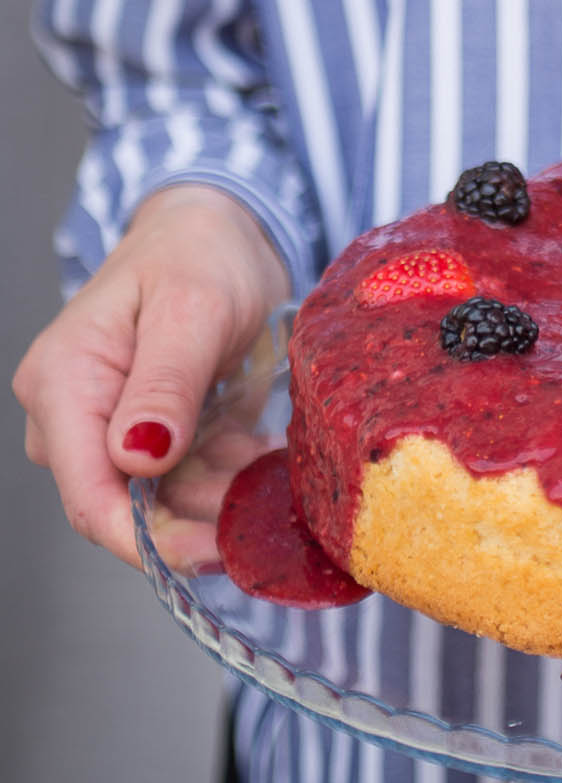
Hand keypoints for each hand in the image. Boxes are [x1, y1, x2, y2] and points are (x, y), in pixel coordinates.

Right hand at [13, 185, 289, 569]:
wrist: (219, 230)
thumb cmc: (197, 252)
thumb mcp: (192, 308)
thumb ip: (165, 383)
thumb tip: (137, 457)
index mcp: (64, 382)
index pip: (87, 492)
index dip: (142, 539)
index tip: (207, 552)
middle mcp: (77, 415)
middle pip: (127, 505)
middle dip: (196, 520)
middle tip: (264, 512)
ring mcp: (118, 429)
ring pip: (167, 499)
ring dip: (224, 497)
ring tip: (276, 474)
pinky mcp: (160, 434)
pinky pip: (193, 478)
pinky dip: (234, 476)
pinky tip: (269, 457)